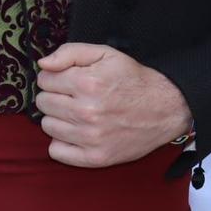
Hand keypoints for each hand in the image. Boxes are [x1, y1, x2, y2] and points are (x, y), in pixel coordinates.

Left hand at [34, 42, 190, 167]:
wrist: (168, 108)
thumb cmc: (133, 79)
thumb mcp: (105, 54)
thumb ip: (70, 52)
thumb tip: (42, 65)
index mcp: (87, 83)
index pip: (44, 80)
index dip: (54, 77)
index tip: (69, 80)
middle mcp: (86, 112)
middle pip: (43, 103)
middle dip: (55, 96)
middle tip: (74, 97)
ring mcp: (91, 137)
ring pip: (47, 126)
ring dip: (58, 118)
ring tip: (78, 113)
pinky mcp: (97, 157)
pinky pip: (57, 152)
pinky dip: (62, 143)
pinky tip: (76, 133)